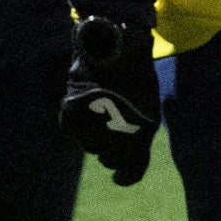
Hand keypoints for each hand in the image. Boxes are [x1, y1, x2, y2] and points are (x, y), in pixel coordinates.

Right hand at [59, 13, 158, 184]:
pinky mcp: (71, 113)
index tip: (120, 178)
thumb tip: (128, 164)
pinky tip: (89, 105)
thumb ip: (141, 138)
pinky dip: (81, 122)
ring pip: (90, 146)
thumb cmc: (137, 76)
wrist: (114, 42)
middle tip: (115, 131)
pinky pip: (74, 130)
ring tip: (104, 109)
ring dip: (96, 134)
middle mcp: (115, 134)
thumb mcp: (149, 109)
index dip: (126, 177)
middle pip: (109, 160)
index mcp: (140, 134)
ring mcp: (90, 124)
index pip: (130, 173)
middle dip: (113, 151)